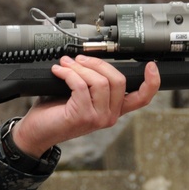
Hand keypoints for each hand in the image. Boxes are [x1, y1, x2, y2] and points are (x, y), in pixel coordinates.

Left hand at [11, 56, 160, 156]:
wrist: (36, 131)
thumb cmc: (56, 112)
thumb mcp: (80, 95)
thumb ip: (93, 81)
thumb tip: (90, 58)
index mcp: (114, 109)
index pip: (142, 98)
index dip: (152, 81)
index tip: (150, 65)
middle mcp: (110, 116)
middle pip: (118, 80)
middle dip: (97, 63)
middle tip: (79, 59)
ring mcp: (98, 117)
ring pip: (100, 81)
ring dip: (80, 68)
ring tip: (66, 65)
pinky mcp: (83, 116)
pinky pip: (80, 85)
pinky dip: (68, 74)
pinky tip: (58, 71)